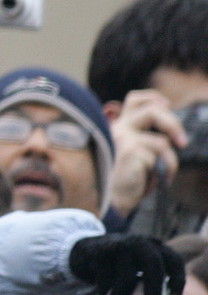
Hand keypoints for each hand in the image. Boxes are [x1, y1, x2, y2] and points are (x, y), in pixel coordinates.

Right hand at [69, 232, 185, 294]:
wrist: (87, 250)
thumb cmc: (120, 266)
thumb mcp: (139, 269)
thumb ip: (152, 284)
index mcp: (154, 247)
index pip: (173, 259)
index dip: (178, 278)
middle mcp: (138, 243)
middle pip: (152, 261)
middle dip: (154, 285)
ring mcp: (117, 246)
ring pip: (127, 275)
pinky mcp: (98, 253)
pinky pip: (105, 278)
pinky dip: (105, 291)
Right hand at [108, 89, 185, 216]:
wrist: (112, 196)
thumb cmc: (126, 175)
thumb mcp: (135, 149)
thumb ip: (144, 134)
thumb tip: (168, 121)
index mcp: (119, 125)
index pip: (135, 99)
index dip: (154, 98)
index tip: (168, 107)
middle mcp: (119, 128)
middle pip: (153, 110)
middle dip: (174, 124)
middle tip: (182, 142)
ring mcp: (123, 138)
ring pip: (162, 140)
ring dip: (171, 159)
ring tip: (168, 169)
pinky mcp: (130, 151)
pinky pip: (161, 156)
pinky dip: (167, 168)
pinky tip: (159, 177)